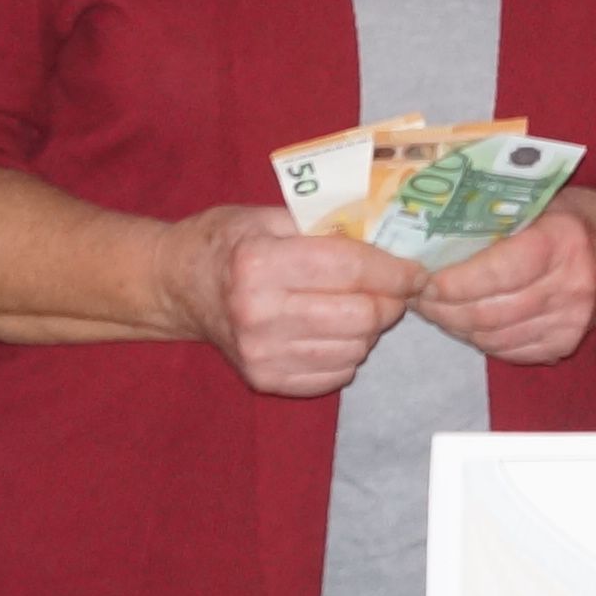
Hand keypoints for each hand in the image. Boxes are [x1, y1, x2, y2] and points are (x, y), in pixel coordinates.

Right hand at [156, 205, 423, 396]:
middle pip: (360, 315)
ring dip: (370, 329)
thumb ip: (325, 226)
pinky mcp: (264, 379)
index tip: (417, 271)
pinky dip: (348, 354)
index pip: (350, 269)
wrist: (178, 285)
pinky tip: (335, 332)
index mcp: (260, 263)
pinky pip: (335, 375)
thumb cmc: (227, 243)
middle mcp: (258, 313)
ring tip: (359, 308)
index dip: (394, 270)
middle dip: (390, 302)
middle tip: (393, 290)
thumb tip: (390, 241)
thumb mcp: (268, 216)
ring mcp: (260, 352)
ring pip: (354, 349)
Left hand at [412, 190, 595, 367]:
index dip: (455, 281)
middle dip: (444, 308)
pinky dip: (480, 339)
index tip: (424, 278)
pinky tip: (466, 322)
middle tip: (417, 296)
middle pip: (490, 312)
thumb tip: (429, 234)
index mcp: (562, 241)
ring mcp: (571, 320)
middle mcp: (571, 285)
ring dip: (456, 326)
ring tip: (435, 308)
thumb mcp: (536, 200)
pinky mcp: (566, 343)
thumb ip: (492, 216)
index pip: (498, 271)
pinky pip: (508, 351)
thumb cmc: (568, 217)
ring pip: (493, 337)